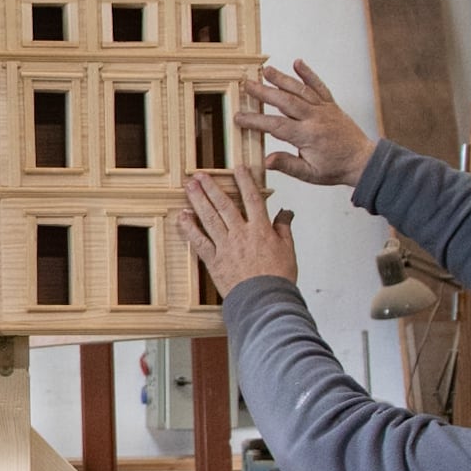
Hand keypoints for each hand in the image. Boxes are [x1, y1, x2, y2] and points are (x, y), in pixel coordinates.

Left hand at [176, 166, 297, 297]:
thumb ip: (284, 228)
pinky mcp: (214, 260)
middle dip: (212, 187)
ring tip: (190, 187)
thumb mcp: (288, 250)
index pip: (252, 198)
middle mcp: (241, 234)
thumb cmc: (277, 279)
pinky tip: (183, 217)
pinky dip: (190, 228)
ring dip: (198, 201)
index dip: (245, 181)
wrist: (265, 301)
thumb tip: (285, 213)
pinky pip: (199, 241)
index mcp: (261, 229)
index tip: (238, 168)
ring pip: (209, 218)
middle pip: (224, 205)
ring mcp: (226, 246)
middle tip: (200, 175)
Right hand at [237, 61, 373, 188]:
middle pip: (285, 101)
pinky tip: (298, 63)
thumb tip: (266, 160)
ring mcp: (324, 109)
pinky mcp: (331, 105)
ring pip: (300, 90)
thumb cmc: (335, 169)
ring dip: (282, 79)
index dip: (255, 121)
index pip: (275, 126)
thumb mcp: (309, 174)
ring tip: (266, 70)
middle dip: (264, 92)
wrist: (362, 161)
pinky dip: (309, 74)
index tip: (239, 117)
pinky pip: (319, 86)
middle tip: (247, 84)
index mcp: (308, 136)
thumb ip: (287, 165)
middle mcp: (315, 118)